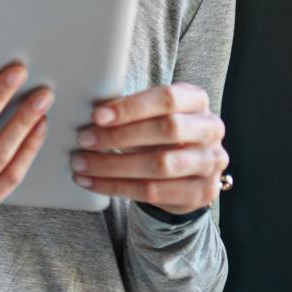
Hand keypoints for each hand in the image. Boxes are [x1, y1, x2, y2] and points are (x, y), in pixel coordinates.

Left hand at [72, 82, 228, 211]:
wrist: (185, 174)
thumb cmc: (158, 135)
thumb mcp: (150, 115)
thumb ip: (129, 111)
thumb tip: (89, 115)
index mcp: (196, 100)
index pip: (168, 98)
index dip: (131, 107)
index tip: (97, 116)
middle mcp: (210, 129)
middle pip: (167, 130)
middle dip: (120, 136)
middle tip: (84, 140)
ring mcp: (210, 163)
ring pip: (160, 165)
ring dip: (113, 165)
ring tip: (80, 164)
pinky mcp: (201, 192)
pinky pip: (153, 192)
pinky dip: (116, 187)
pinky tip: (91, 182)